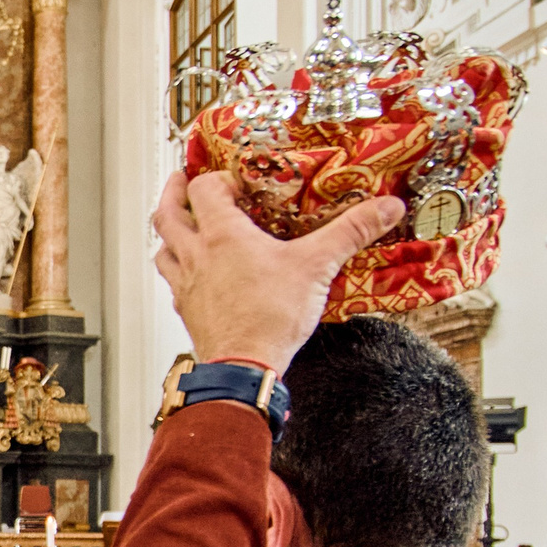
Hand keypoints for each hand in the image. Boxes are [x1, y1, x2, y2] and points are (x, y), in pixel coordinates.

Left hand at [149, 171, 404, 372]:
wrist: (245, 367)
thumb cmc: (270, 317)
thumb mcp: (317, 266)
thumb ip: (351, 232)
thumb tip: (384, 208)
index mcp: (221, 235)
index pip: (204, 189)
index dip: (218, 179)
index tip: (236, 182)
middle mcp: (196, 255)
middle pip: (167, 213)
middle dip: (173, 193)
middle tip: (179, 181)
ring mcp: (186, 284)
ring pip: (162, 249)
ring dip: (169, 233)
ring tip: (180, 225)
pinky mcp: (188, 310)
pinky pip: (173, 283)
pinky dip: (178, 271)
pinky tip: (192, 275)